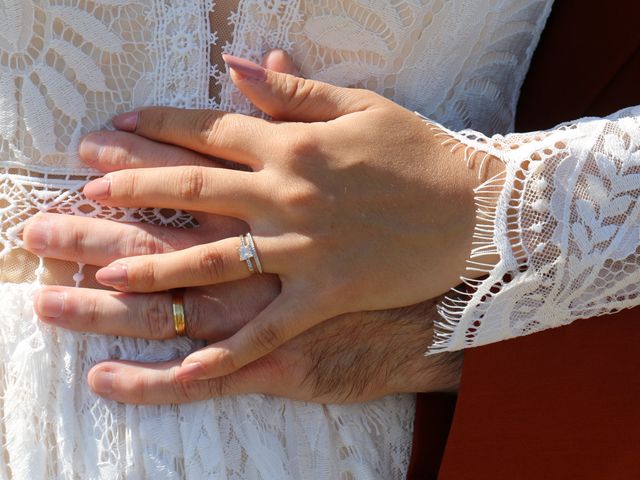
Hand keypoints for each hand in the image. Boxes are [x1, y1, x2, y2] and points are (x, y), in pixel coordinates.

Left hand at [28, 52, 490, 382]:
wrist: (475, 209)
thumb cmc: (419, 153)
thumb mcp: (360, 104)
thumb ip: (292, 89)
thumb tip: (238, 62)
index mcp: (293, 143)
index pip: (208, 129)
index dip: (156, 125)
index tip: (117, 127)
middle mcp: (288, 193)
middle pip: (192, 190)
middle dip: (131, 186)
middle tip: (85, 190)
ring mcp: (303, 247)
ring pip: (213, 258)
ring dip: (154, 264)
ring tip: (104, 269)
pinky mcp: (325, 293)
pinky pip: (266, 328)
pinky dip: (226, 351)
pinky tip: (184, 368)